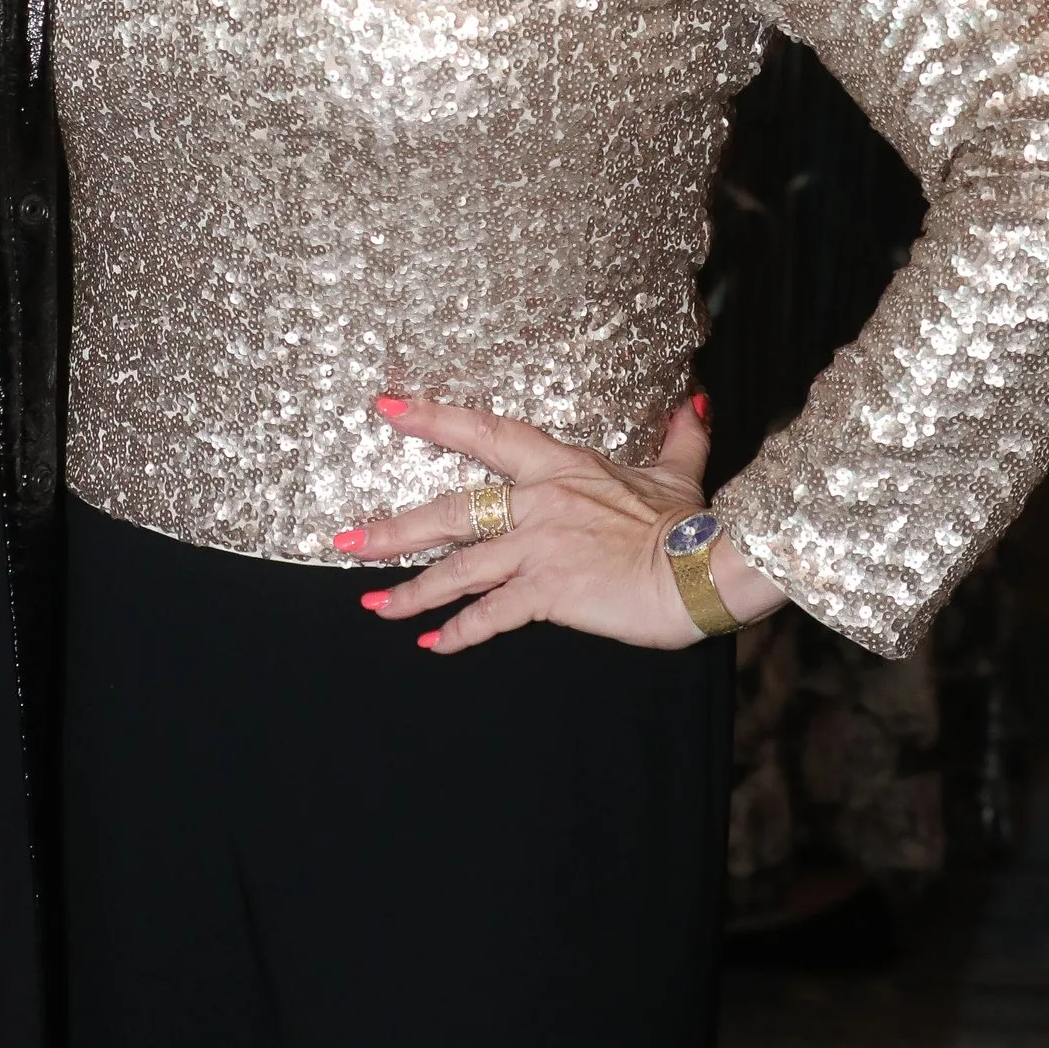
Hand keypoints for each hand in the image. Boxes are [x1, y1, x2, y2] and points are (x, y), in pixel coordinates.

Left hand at [333, 391, 766, 654]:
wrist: (704, 567)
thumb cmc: (691, 522)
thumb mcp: (678, 471)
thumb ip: (678, 436)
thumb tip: (694, 403)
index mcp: (559, 467)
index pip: (484, 433)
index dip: (434, 419)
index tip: (387, 408)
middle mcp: (537, 503)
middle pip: (448, 511)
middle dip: (392, 529)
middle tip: (343, 539)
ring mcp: (538, 549)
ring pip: (457, 569)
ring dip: (410, 590)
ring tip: (372, 605)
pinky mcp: (548, 592)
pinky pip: (491, 614)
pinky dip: (459, 631)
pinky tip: (432, 644)